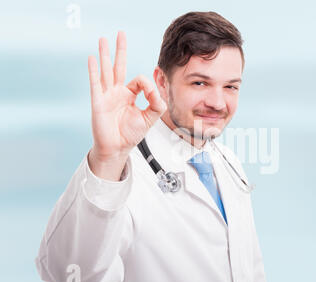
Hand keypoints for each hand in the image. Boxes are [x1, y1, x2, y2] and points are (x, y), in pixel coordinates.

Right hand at [88, 31, 166, 161]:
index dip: (147, 86)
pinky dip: (94, 70)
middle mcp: (117, 92)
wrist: (117, 148)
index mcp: (129, 94)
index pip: (139, 80)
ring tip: (103, 39)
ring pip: (106, 70)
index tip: (151, 96)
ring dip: (105, 54)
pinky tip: (92, 58)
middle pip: (119, 66)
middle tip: (121, 34)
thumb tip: (157, 92)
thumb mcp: (149, 118)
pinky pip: (96, 83)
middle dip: (120, 50)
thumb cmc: (130, 134)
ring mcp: (107, 95)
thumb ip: (157, 104)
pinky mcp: (98, 101)